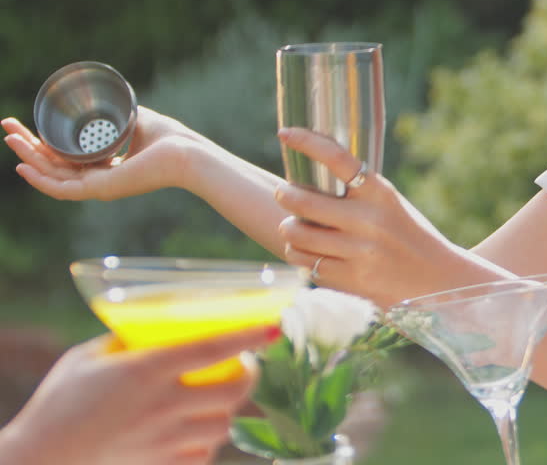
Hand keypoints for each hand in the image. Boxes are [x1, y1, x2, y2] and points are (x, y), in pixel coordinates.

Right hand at [1, 326, 279, 464]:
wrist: (38, 460)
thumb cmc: (58, 403)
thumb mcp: (87, 358)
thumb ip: (125, 342)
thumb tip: (155, 330)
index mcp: (147, 370)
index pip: (213, 348)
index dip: (249, 336)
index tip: (274, 327)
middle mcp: (163, 405)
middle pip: (234, 392)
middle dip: (249, 376)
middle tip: (244, 366)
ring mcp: (164, 439)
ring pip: (224, 425)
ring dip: (227, 410)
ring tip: (216, 399)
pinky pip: (203, 454)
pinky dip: (207, 442)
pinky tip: (195, 431)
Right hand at [3, 108, 199, 201]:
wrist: (186, 152)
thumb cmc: (169, 138)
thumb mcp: (133, 120)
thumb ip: (115, 115)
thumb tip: (98, 100)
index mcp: (105, 168)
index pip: (64, 159)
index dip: (41, 144)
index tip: (24, 125)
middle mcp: (98, 180)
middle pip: (52, 166)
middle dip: (26, 147)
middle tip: (6, 127)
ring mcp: (98, 187)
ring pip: (52, 176)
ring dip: (28, 157)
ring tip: (10, 138)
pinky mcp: (102, 189)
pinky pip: (62, 189)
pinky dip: (41, 180)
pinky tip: (24, 166)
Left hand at [273, 127, 449, 306]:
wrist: (437, 280)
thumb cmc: (408, 236)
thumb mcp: (390, 205)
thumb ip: (357, 193)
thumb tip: (308, 179)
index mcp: (380, 193)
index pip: (337, 158)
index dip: (307, 142)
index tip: (285, 133)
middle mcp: (368, 219)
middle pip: (303, 200)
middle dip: (286, 195)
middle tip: (284, 193)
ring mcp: (359, 251)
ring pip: (297, 235)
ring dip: (290, 230)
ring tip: (295, 228)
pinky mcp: (351, 278)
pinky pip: (307, 264)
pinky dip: (304, 258)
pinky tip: (313, 254)